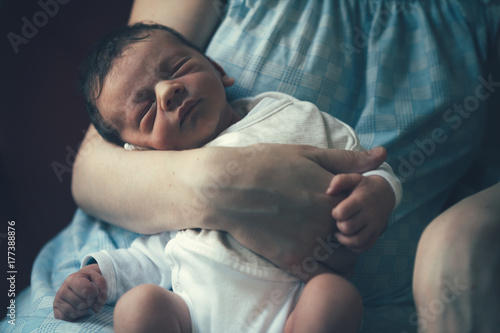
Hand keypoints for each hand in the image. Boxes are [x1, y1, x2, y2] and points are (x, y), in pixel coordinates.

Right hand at [53, 264, 106, 321]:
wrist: (81, 282)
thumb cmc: (90, 281)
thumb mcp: (98, 278)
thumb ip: (101, 289)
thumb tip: (96, 307)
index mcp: (72, 279)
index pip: (86, 291)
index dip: (95, 293)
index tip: (95, 291)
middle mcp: (62, 290)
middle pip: (81, 304)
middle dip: (89, 302)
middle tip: (89, 298)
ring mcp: (57, 301)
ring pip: (74, 312)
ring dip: (84, 310)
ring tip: (85, 303)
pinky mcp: (56, 311)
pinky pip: (67, 319)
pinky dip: (76, 317)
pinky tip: (78, 309)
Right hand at [206, 144, 386, 274]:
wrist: (230, 187)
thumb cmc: (267, 164)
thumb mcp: (309, 155)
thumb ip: (348, 160)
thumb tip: (383, 155)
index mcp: (337, 198)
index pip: (369, 215)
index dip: (362, 213)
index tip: (350, 210)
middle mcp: (328, 224)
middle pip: (360, 241)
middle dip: (354, 236)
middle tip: (339, 229)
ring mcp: (311, 245)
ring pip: (345, 264)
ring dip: (341, 256)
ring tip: (326, 244)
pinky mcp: (292, 261)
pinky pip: (321, 277)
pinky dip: (323, 271)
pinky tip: (312, 257)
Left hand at [327, 173, 394, 252]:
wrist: (386, 192)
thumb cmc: (365, 186)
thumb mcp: (354, 178)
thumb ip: (339, 181)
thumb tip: (328, 192)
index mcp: (361, 200)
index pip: (342, 213)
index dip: (335, 213)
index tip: (336, 211)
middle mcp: (369, 214)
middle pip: (348, 228)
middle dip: (339, 226)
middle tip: (339, 221)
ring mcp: (375, 225)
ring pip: (357, 240)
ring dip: (344, 240)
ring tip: (339, 235)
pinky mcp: (377, 233)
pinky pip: (366, 246)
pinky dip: (355, 248)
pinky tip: (348, 242)